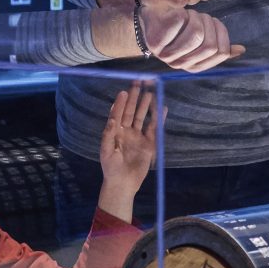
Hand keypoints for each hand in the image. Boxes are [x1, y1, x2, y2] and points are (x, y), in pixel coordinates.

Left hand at [98, 83, 155, 218]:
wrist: (123, 184)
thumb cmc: (111, 168)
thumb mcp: (106, 152)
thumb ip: (109, 135)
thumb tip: (113, 119)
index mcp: (115, 132)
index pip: (118, 114)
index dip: (121, 103)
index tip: (124, 91)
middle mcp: (127, 131)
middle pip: (131, 111)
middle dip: (134, 98)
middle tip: (138, 83)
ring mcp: (138, 137)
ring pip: (142, 117)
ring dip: (146, 105)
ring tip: (150, 92)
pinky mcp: (149, 144)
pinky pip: (154, 128)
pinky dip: (158, 118)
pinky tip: (162, 107)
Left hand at [141, 7, 242, 72]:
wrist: (151, 16)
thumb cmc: (179, 24)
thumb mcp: (201, 35)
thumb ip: (219, 44)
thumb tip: (241, 50)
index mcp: (195, 66)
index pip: (221, 52)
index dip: (222, 32)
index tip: (214, 22)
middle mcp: (181, 65)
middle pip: (210, 45)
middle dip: (210, 24)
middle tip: (201, 16)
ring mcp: (167, 56)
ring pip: (197, 35)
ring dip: (197, 19)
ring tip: (190, 14)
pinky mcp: (156, 43)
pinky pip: (180, 26)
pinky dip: (183, 15)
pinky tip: (178, 13)